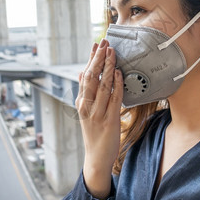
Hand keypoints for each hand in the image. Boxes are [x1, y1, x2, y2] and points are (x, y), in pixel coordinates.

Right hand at [75, 38, 122, 199]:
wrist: (96, 158)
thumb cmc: (94, 133)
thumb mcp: (86, 111)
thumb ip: (85, 92)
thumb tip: (82, 72)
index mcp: (81, 102)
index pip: (85, 75)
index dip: (91, 59)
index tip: (96, 44)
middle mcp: (86, 106)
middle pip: (92, 77)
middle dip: (98, 58)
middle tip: (104, 42)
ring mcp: (97, 114)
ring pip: (102, 86)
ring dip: (107, 67)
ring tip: (112, 52)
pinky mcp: (109, 121)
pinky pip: (113, 99)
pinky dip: (116, 85)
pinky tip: (118, 73)